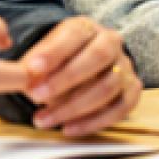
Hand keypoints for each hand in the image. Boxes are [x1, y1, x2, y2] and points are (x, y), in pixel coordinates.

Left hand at [20, 17, 141, 136]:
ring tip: (43, 119)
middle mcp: (112, 43)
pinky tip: (69, 129)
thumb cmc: (56, 62)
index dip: (55, 52)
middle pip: (99, 56)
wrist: (78, 68)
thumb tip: (26, 79)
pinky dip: (95, 122)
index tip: (32, 68)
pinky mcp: (131, 90)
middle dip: (66, 78)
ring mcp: (124, 67)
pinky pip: (122, 108)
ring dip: (74, 107)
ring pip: (109, 86)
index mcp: (87, 29)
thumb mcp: (40, 55)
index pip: (75, 35)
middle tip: (36, 96)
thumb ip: (32, 67)